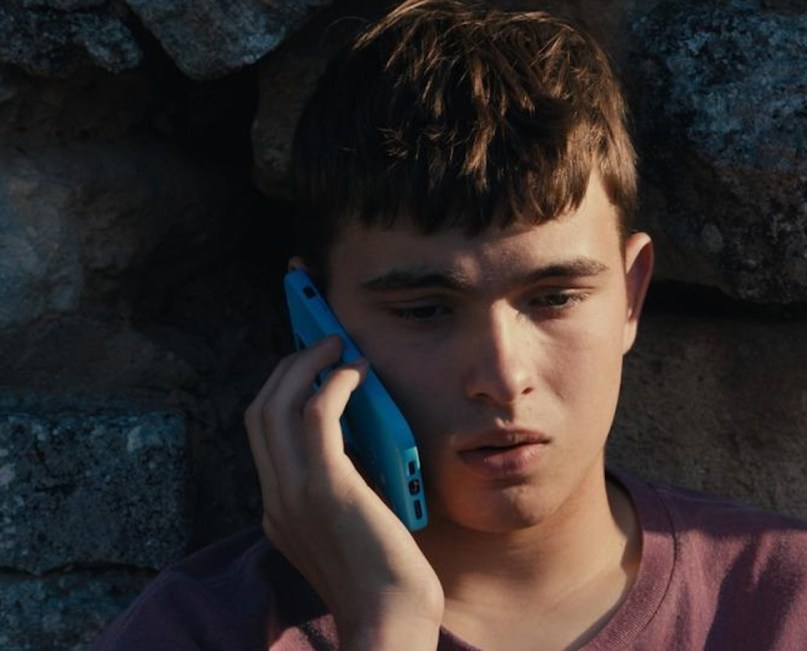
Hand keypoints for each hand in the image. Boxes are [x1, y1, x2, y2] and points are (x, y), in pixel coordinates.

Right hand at [245, 336, 443, 648]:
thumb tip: (361, 437)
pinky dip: (334, 384)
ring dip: (307, 365)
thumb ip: (344, 486)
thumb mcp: (351, 525)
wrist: (389, 620)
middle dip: (288, 368)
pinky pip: (317, 416)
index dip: (280, 391)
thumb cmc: (385, 577)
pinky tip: (357, 373)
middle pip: (259, 410)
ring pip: (277, 405)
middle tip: (322, 345)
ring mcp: (294, 494)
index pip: (262, 434)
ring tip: (337, 345)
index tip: (303, 366)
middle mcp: (275, 498)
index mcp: (277, 510)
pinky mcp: (326, 488)